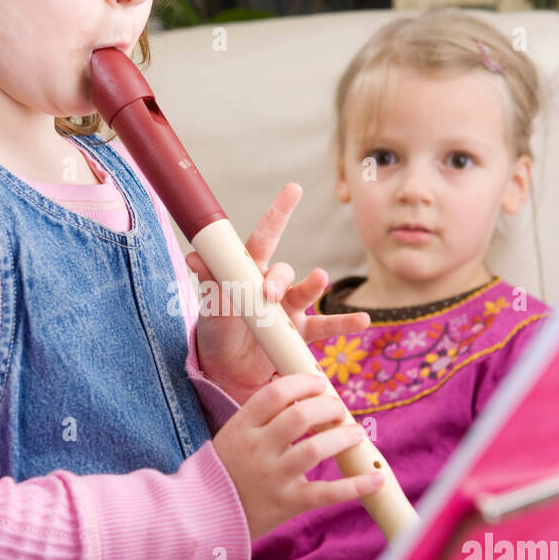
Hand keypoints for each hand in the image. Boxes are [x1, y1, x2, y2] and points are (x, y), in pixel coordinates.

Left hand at [184, 183, 371, 400]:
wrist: (227, 370)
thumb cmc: (218, 332)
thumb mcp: (212, 307)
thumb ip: (210, 282)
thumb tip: (195, 257)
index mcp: (250, 273)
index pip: (264, 238)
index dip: (278, 214)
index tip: (294, 189)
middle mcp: (273, 288)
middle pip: (283, 272)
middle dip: (278, 280)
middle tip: (268, 295)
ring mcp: (289, 310)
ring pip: (306, 294)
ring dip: (314, 286)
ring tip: (319, 279)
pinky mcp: (299, 334)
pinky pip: (325, 327)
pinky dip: (344, 323)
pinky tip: (363, 319)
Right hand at [212, 374, 384, 542]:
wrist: (204, 516)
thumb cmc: (225, 469)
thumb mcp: (234, 434)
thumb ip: (264, 416)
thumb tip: (307, 394)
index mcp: (242, 426)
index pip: (276, 393)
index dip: (304, 383)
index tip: (320, 383)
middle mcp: (257, 448)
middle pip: (301, 415)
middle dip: (328, 407)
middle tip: (339, 409)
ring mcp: (273, 477)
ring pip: (316, 448)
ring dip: (344, 437)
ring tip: (356, 433)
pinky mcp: (287, 503)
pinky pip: (326, 493)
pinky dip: (355, 486)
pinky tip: (375, 479)